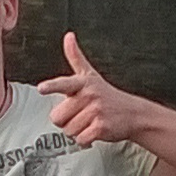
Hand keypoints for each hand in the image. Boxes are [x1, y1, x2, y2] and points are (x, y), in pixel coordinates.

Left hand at [39, 32, 161, 145]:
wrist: (133, 113)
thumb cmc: (107, 95)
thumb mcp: (90, 75)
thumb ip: (75, 57)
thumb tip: (68, 36)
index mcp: (82, 83)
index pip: (63, 84)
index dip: (51, 86)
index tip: (41, 88)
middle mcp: (89, 95)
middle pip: (57, 117)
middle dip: (66, 120)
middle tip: (80, 115)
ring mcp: (96, 111)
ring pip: (68, 130)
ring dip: (77, 130)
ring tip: (90, 121)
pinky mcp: (101, 127)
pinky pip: (80, 139)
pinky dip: (86, 140)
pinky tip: (95, 131)